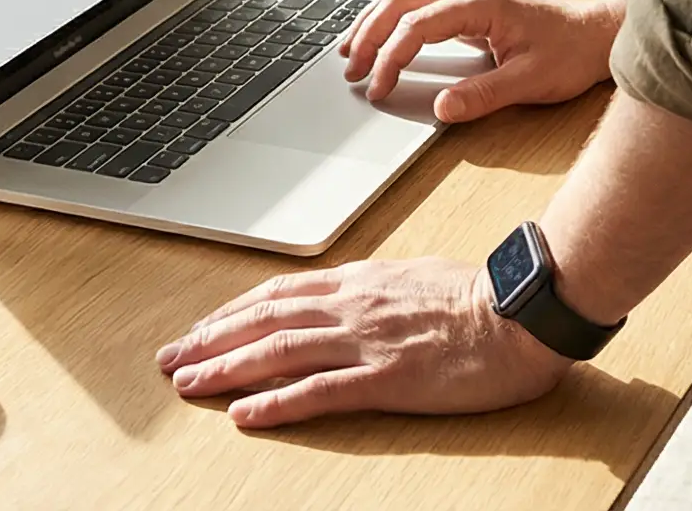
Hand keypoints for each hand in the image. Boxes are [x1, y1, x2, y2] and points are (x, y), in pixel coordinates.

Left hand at [156, 257, 570, 426]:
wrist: (520, 310)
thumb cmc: (481, 295)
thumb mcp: (419, 277)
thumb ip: (380, 288)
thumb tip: (355, 292)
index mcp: (362, 282)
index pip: (282, 294)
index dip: (235, 311)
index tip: (203, 327)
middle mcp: (353, 307)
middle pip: (266, 320)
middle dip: (212, 340)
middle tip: (172, 358)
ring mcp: (366, 342)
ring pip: (278, 351)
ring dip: (226, 368)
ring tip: (188, 384)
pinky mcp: (384, 379)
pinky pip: (318, 393)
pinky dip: (275, 404)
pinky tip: (243, 415)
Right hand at [340, 0, 620, 121]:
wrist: (597, 32)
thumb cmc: (569, 54)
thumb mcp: (530, 82)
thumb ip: (483, 95)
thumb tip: (440, 108)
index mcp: (480, 4)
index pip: (417, 26)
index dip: (391, 57)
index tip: (378, 88)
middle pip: (401, 1)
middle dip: (369, 34)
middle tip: (351, 70)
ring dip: (375, 20)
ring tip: (351, 51)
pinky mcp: (470, 1)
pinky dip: (392, 15)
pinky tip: (381, 32)